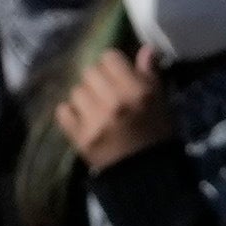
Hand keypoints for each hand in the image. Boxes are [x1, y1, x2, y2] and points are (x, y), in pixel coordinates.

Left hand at [54, 38, 177, 173]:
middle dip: (97, 80)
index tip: (117, 76)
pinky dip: (70, 113)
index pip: (110, 57)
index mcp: (137, 91)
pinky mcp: (79, 137)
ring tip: (94, 108)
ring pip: (76, 90)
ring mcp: (94, 120)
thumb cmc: (156, 135)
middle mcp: (114, 102)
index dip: (113, 65)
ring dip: (84, 97)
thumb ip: (151, 75)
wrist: (145, 176)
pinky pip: (63, 111)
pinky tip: (81, 119)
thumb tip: (145, 49)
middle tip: (104, 93)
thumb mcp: (161, 103)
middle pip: (90, 72)